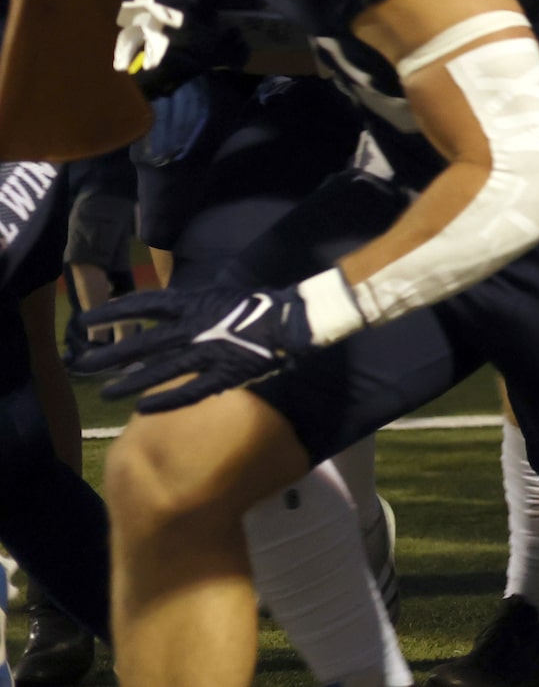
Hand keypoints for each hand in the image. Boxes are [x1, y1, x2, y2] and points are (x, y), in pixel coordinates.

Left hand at [67, 278, 320, 410]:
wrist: (291, 320)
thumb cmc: (255, 304)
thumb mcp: (217, 294)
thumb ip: (190, 304)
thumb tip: (164, 308)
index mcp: (193, 303)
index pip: (143, 306)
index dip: (113, 313)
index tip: (86, 321)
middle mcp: (193, 328)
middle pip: (143, 343)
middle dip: (111, 355)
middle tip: (84, 364)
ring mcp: (207, 354)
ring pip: (160, 371)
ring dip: (131, 383)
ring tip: (106, 394)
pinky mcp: (222, 376)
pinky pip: (189, 392)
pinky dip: (165, 401)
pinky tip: (144, 409)